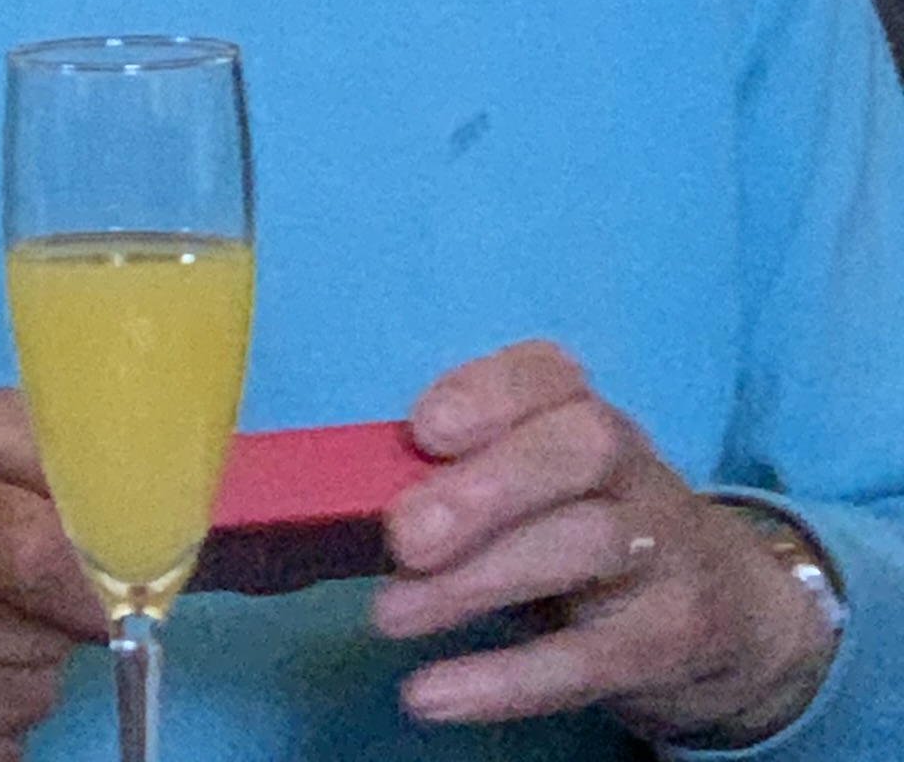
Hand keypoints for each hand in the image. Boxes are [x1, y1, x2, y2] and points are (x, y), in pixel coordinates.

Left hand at [373, 341, 837, 745]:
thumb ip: (456, 475)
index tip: (422, 429)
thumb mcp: (529, 483)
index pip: (548, 375)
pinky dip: (506, 679)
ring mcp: (662, 550)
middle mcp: (633, 466)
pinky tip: (431, 693)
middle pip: (582, 450)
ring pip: (588, 546)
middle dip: (486, 488)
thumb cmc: (576, 526)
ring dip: (479, 582)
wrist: (722, 611)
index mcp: (582, 411)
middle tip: (401, 536)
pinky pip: (592, 659)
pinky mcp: (669, 639)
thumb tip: (346, 498)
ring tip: (389, 616)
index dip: (487, 394)